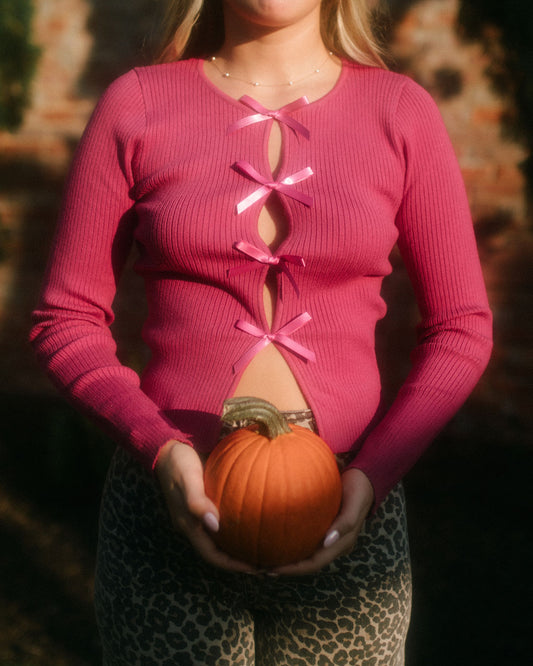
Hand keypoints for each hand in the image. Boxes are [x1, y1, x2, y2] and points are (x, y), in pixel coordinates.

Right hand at [154, 440, 256, 572]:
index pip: (212, 555)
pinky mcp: (205, 502)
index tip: (255, 569)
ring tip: (263, 544)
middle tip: (266, 562)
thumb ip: (197, 502)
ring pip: (221, 536)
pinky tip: (255, 516)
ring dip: (239, 544)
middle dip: (239, 559)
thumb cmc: (178, 463)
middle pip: (218, 551)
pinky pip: (223, 518)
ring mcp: (199, 514)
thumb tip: (215, 525)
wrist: (168, 446)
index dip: (232, 565)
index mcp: (188, 525)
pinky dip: (237, 523)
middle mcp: (194, 524)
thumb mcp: (187, 480)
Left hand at [272, 468, 374, 575]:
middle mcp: (335, 544)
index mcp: (343, 544)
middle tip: (262, 568)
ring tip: (267, 558)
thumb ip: (346, 523)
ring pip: (307, 554)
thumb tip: (327, 541)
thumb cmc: (359, 489)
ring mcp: (330, 537)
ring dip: (289, 559)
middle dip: (287, 568)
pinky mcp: (325, 527)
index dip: (295, 569)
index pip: (315, 563)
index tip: (274, 569)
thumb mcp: (355, 504)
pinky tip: (278, 538)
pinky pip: (307, 540)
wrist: (366, 478)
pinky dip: (293, 543)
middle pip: (308, 563)